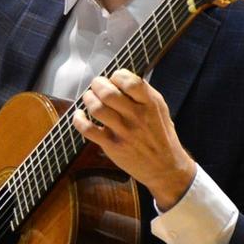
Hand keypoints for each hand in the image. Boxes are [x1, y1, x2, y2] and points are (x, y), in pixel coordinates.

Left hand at [71, 69, 196, 203]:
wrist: (165, 167)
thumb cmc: (160, 135)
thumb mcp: (159, 110)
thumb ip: (142, 94)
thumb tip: (118, 78)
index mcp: (151, 104)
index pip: (130, 81)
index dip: (116, 76)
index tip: (113, 79)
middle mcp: (137, 116)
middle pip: (108, 93)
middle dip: (97, 84)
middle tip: (97, 86)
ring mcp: (124, 132)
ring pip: (97, 108)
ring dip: (88, 99)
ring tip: (89, 98)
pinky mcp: (112, 146)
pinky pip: (88, 129)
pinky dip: (78, 120)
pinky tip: (79, 115)